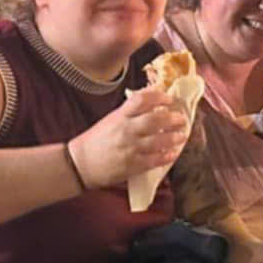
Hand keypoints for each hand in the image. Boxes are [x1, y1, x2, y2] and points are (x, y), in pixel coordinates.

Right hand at [68, 87, 191, 190]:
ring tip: (182, 135)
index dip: (158, 96)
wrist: (80, 164)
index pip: (142, 100)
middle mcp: (126, 130)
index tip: (168, 99)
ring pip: (158, 140)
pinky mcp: (132, 166)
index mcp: (119, 116)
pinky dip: (166, 156)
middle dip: (172, 118)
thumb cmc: (95, 141)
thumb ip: (129, 112)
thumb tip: (151, 102)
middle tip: (181, 119)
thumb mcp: (110, 120)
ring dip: (173, 137)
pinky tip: (173, 153)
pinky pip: (154, 160)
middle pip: (155, 120)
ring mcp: (130, 149)